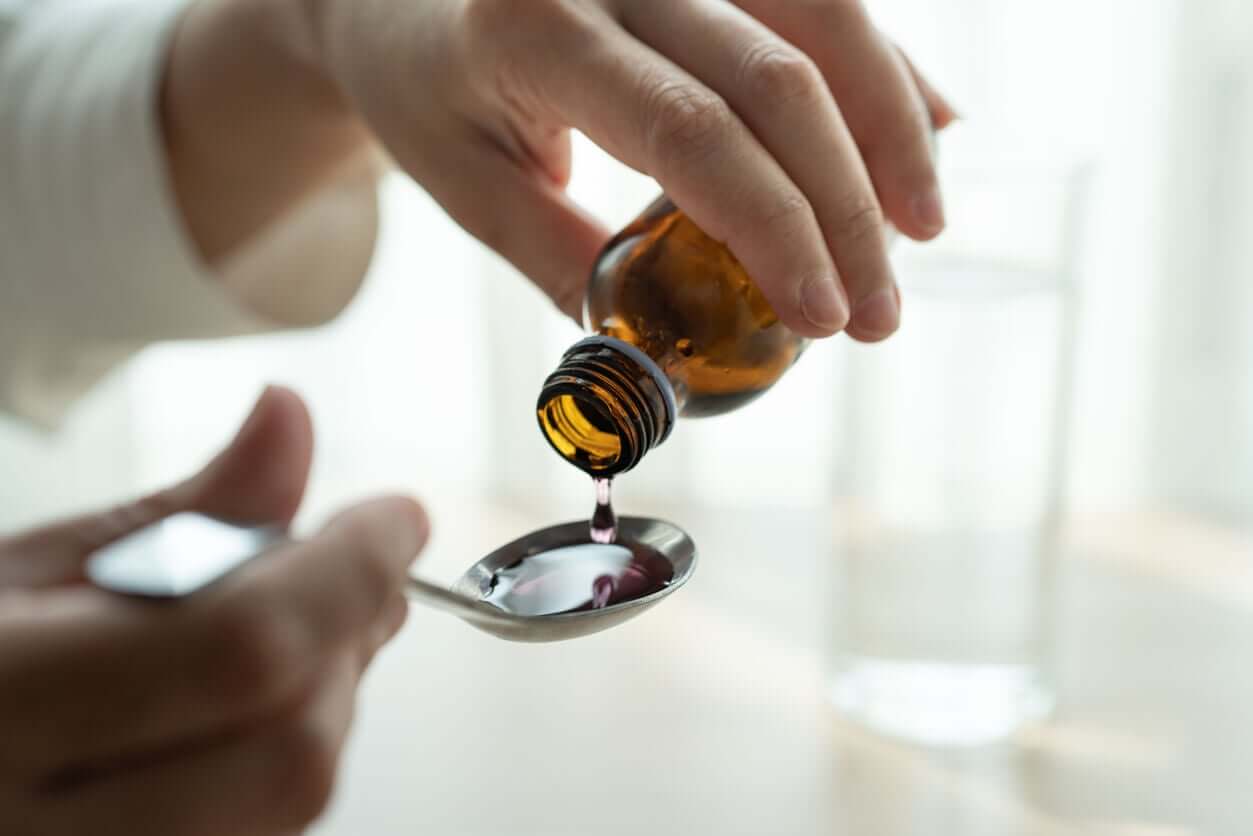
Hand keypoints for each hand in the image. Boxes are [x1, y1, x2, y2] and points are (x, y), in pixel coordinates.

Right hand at [0, 387, 427, 834]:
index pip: (242, 648)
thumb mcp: (18, 574)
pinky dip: (291, 751)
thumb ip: (171, 514)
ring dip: (328, 697)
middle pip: (292, 750)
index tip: (396, 514)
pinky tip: (259, 701)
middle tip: (350, 564)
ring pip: (290, 804)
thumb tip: (289, 421)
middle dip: (348, 640)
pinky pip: (262, 834)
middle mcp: (39, 834)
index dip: (348, 571)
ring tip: (292, 624)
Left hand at [303, 0, 955, 340]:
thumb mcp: (470, 189)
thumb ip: (567, 262)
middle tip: (879, 312)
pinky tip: (930, 131)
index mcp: (535, 29)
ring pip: (823, 14)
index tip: (824, 318)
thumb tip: (671, 355)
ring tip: (921, 231)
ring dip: (891, 128)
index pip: (689, 132)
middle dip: (847, 205)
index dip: (774, 228)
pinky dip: (882, 68)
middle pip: (776, 77)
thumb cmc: (429, 94)